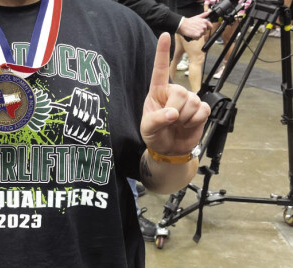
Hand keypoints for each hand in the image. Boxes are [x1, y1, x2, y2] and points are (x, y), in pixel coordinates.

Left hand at [141, 33, 209, 155]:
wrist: (169, 149)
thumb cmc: (155, 135)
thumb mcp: (148, 128)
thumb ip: (157, 120)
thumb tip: (173, 113)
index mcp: (157, 92)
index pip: (159, 70)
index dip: (162, 52)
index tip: (165, 35)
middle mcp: (174, 92)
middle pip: (180, 92)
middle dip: (175, 111)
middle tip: (171, 121)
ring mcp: (189, 99)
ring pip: (193, 102)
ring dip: (185, 118)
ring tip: (178, 124)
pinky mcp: (202, 109)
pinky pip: (203, 110)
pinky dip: (195, 121)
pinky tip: (188, 125)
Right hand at [178, 11, 212, 39]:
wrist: (183, 25)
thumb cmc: (189, 21)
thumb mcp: (197, 16)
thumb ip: (204, 14)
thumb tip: (209, 12)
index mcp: (205, 21)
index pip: (210, 27)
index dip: (207, 28)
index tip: (203, 28)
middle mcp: (204, 26)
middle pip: (205, 32)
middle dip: (201, 32)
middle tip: (196, 29)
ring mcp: (201, 31)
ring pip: (201, 35)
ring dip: (197, 35)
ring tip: (193, 31)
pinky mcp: (197, 35)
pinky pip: (197, 38)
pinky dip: (194, 37)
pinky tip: (192, 34)